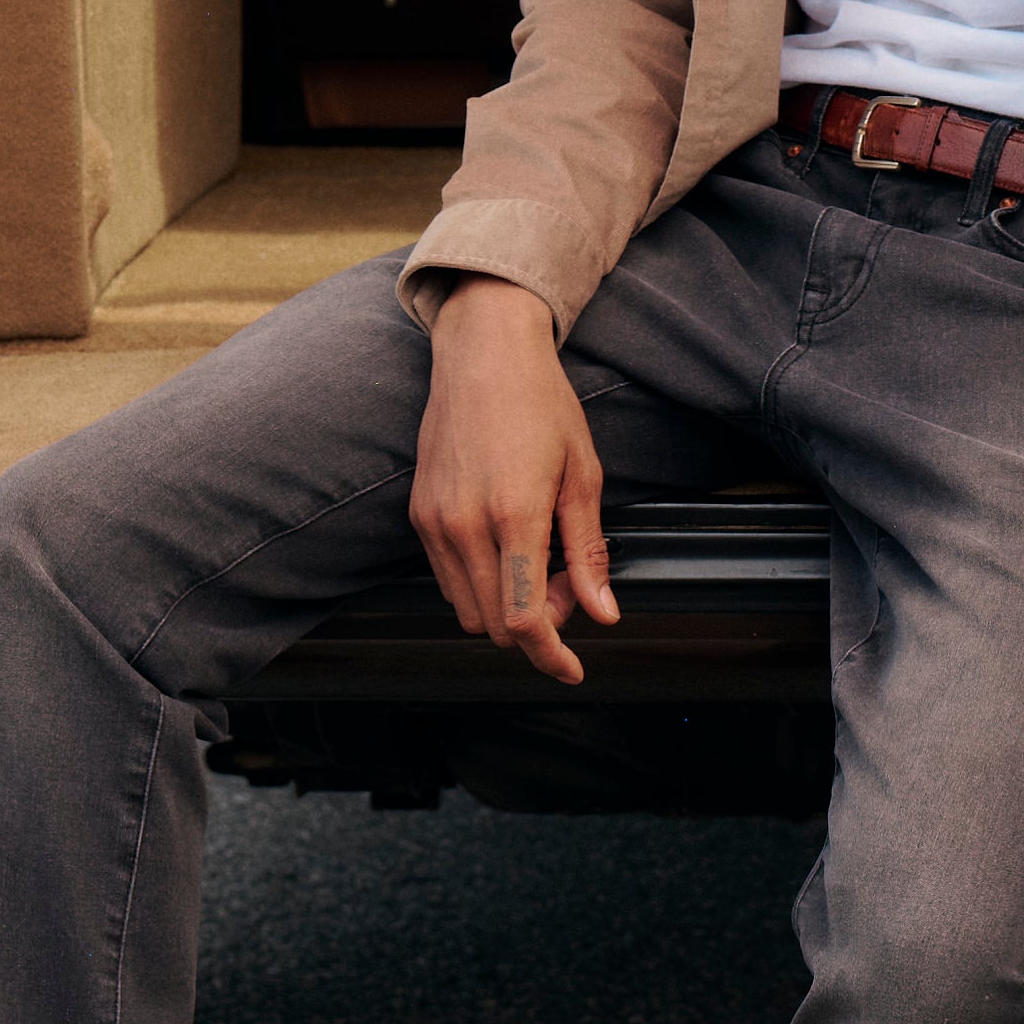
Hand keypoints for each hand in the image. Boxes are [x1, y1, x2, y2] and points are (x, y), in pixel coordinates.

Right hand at [409, 276, 619, 685]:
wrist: (483, 354)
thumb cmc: (541, 405)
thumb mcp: (582, 475)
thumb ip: (588, 552)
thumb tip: (604, 614)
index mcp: (514, 514)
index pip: (524, 620)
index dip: (550, 656)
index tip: (571, 668)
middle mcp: (465, 525)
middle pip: (494, 626)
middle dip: (538, 625)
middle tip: (569, 584)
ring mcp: (435, 521)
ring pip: (466, 610)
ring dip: (506, 607)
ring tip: (540, 561)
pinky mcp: (419, 516)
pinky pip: (446, 579)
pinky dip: (480, 585)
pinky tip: (508, 548)